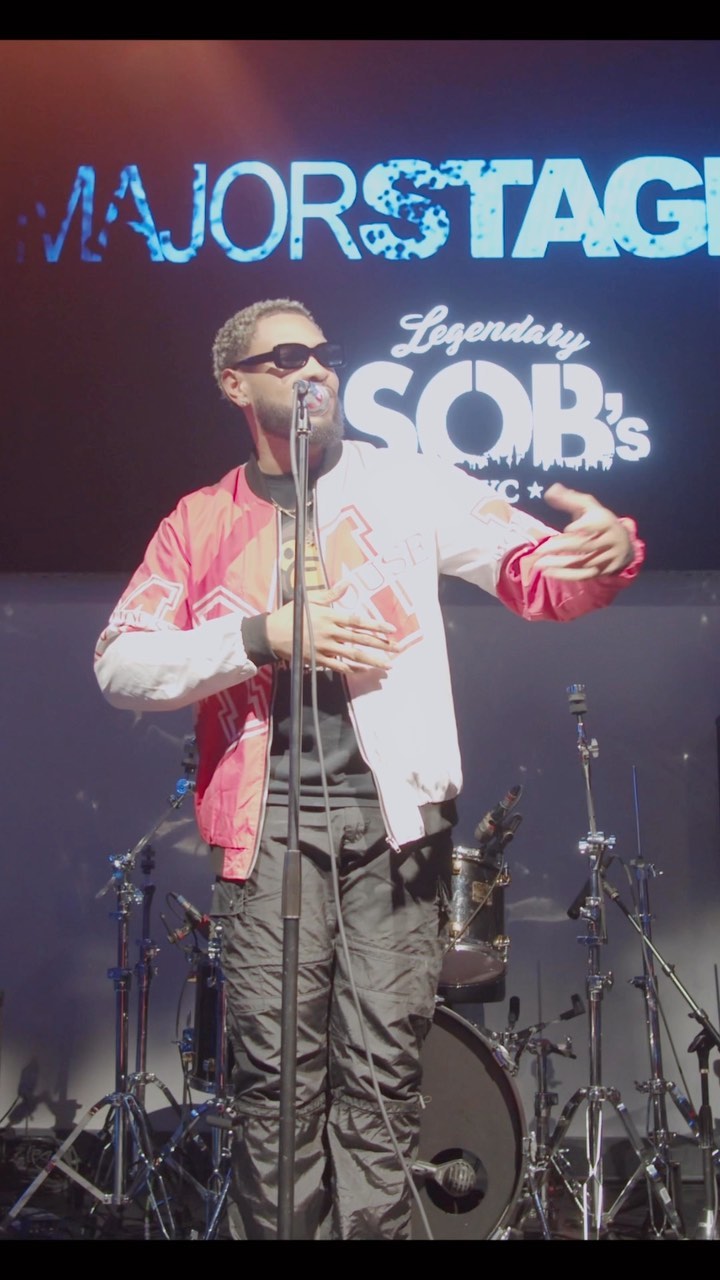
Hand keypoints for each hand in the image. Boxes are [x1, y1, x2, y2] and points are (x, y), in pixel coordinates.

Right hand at [265, 583, 397, 674]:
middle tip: (398, 648)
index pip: (357, 621)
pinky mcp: (318, 660)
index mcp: (329, 616)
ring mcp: (324, 648)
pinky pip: (338, 666)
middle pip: (360, 639)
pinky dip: (352, 669)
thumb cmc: (291, 614)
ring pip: (352, 655)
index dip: (375, 625)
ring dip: (372, 660)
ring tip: (388, 665)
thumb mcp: (310, 600)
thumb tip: (347, 583)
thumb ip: (330, 594)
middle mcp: (329, 632)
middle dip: (381, 644)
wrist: (270, 634)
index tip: (391, 629)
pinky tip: (364, 670)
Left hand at [533, 483, 633, 579]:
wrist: (624, 544)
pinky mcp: (603, 571)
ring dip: (559, 564)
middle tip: (540, 550)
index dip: (584, 527)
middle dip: (562, 548)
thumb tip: (550, 490)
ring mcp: (607, 558)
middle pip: (585, 545)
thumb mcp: (589, 507)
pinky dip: (565, 575)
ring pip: (582, 562)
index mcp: (606, 522)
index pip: (597, 525)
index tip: (568, 529)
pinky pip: (583, 575)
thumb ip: (570, 499)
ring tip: (538, 563)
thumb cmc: (600, 521)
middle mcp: (609, 540)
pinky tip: (548, 573)